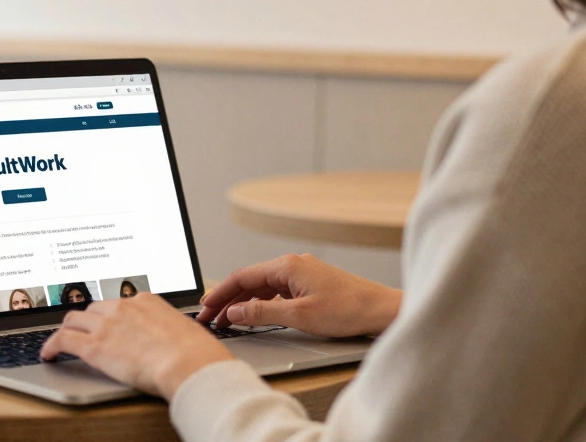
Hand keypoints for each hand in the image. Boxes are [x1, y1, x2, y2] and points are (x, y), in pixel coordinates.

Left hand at [40, 293, 233, 398]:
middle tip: (83, 331)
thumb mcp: (184, 329)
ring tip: (62, 340)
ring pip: (74, 319)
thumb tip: (172, 338)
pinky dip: (52, 345)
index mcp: (146, 301)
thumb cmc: (195, 353)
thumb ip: (169, 329)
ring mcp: (107, 324)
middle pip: (94, 309)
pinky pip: (63, 339)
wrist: (188, 363)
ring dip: (67, 329)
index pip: (119, 304)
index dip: (109, 315)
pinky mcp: (94, 346)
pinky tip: (49, 354)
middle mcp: (123, 307)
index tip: (106, 322)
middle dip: (87, 320)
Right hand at [199, 253, 401, 337]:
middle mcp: (292, 265)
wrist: (381, 310)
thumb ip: (261, 313)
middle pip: (249, 281)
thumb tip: (234, 312)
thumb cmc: (348, 310)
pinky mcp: (310, 284)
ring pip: (263, 287)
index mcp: (287, 266)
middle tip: (210, 318)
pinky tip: (256, 315)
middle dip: (227, 300)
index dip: (219, 294)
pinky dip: (261, 303)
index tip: (204, 309)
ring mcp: (302, 273)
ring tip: (227, 320)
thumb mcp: (298, 316)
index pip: (241, 277)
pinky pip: (277, 291)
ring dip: (243, 303)